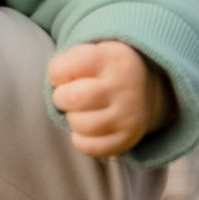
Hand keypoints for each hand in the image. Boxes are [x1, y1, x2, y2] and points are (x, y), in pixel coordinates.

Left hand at [48, 40, 170, 157]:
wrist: (142, 88)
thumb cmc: (102, 70)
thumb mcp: (90, 52)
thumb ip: (68, 63)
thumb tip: (55, 86)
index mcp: (112, 59)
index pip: (68, 67)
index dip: (57, 73)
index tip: (65, 74)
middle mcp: (124, 87)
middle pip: (73, 98)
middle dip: (62, 98)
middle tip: (70, 95)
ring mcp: (128, 114)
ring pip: (81, 125)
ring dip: (73, 119)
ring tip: (81, 111)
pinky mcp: (128, 138)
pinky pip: (92, 147)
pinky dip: (81, 140)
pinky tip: (85, 129)